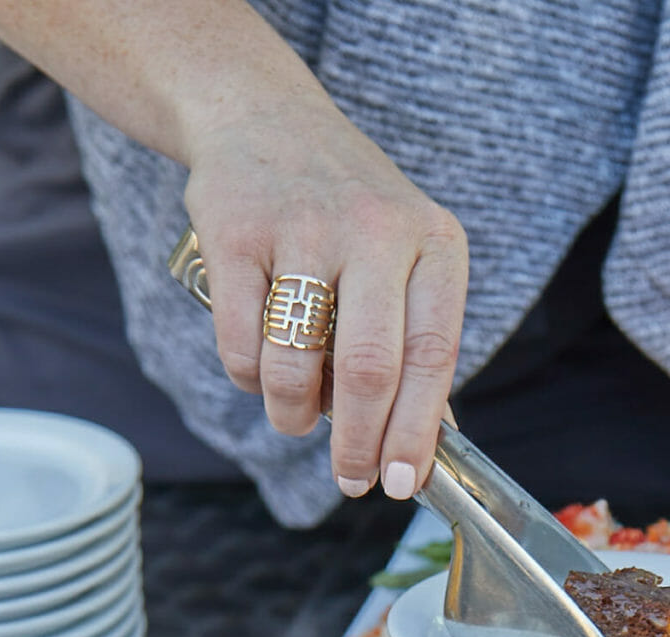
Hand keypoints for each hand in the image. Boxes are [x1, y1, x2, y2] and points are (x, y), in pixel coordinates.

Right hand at [183, 101, 467, 501]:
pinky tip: (261, 372)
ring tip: (295, 419)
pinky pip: (240, 345)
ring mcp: (303, 229)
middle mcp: (376, 230)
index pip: (432, 355)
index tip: (401, 483)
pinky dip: (250, 379)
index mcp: (433, 242)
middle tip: (349, 480)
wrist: (264, 119)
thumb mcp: (407, 256)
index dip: (416, 431)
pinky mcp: (235, 235)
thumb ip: (418, 340)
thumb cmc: (348, 210)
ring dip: (293, 415)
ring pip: (296, 364)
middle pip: (368, 369)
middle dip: (355, 443)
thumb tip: (429, 443)